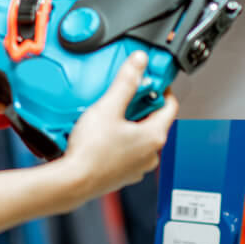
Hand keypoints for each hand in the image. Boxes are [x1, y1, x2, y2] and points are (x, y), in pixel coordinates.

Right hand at [60, 52, 176, 204]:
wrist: (73, 181)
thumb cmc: (92, 152)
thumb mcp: (108, 108)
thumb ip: (126, 82)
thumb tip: (139, 62)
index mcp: (154, 136)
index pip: (170, 106)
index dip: (162, 88)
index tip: (151, 79)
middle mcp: (150, 154)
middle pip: (154, 120)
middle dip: (140, 104)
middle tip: (124, 93)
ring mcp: (137, 166)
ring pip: (140, 136)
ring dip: (129, 123)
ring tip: (109, 113)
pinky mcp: (123, 173)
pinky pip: (127, 150)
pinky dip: (120, 139)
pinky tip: (102, 134)